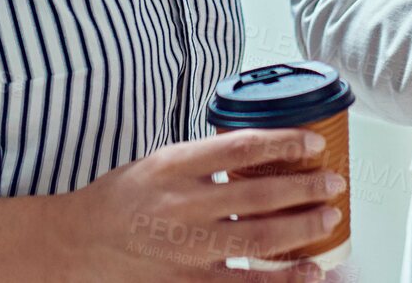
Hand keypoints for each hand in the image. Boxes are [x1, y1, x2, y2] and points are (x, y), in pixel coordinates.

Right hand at [44, 128, 343, 280]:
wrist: (78, 244)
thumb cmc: (122, 198)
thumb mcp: (160, 163)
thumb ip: (206, 160)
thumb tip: (260, 151)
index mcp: (175, 166)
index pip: (240, 147)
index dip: (284, 143)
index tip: (312, 142)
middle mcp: (183, 205)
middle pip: (259, 194)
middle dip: (305, 187)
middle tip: (333, 181)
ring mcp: (188, 248)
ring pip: (260, 238)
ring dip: (302, 227)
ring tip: (330, 216)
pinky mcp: (189, 281)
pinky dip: (282, 279)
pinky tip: (309, 270)